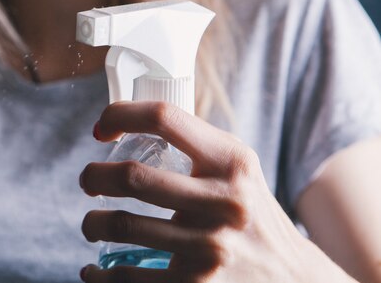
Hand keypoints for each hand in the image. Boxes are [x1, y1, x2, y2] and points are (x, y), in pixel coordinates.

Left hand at [79, 101, 355, 282]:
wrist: (292, 278)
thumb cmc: (250, 214)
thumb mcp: (238, 171)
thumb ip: (196, 146)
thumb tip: (126, 125)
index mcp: (231, 161)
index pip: (164, 118)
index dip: (121, 114)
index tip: (102, 129)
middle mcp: (224, 201)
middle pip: (132, 176)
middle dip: (93, 176)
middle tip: (87, 181)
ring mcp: (211, 248)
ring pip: (120, 225)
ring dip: (92, 224)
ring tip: (91, 225)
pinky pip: (126, 277)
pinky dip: (98, 275)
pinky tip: (93, 270)